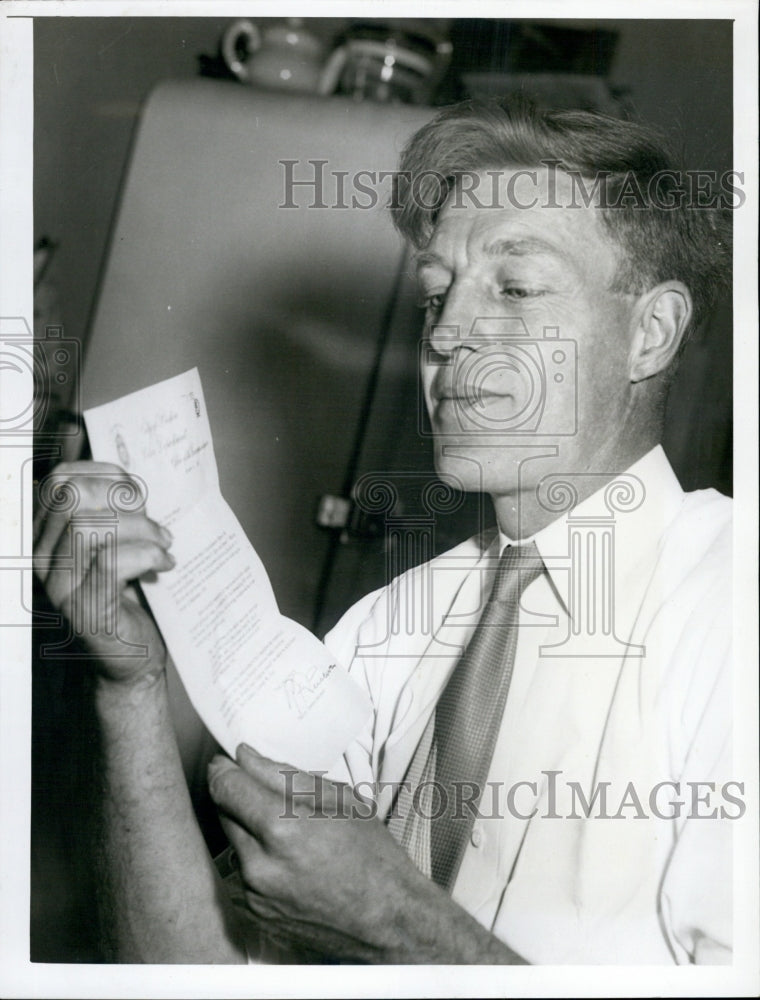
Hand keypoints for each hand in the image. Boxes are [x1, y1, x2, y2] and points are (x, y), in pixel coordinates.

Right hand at [35, 461, 174, 685]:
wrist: (134, 660)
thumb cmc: (131, 596)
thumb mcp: (121, 542)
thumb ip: (116, 510)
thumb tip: (129, 475)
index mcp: (47, 535)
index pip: (60, 480)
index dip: (103, 474)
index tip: (137, 492)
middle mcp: (41, 558)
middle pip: (72, 497)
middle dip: (123, 500)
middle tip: (154, 523)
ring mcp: (57, 584)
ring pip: (89, 526)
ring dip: (141, 529)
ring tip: (164, 544)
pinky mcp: (81, 607)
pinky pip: (110, 560)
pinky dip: (147, 555)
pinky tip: (164, 564)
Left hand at [208, 745, 440, 962]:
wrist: (389, 922)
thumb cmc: (374, 858)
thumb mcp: (341, 801)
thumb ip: (285, 776)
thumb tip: (246, 758)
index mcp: (283, 831)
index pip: (226, 788)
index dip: (223, 768)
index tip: (227, 760)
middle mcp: (260, 867)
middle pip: (223, 813)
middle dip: (238, 797)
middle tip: (268, 794)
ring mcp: (254, 896)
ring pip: (232, 843)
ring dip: (247, 830)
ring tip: (288, 833)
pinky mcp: (255, 915)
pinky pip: (241, 873)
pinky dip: (256, 860)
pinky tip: (289, 861)